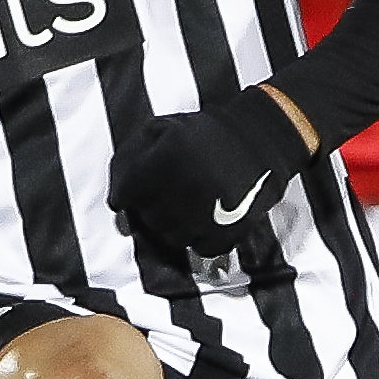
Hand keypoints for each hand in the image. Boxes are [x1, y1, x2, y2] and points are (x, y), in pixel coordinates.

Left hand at [114, 87, 315, 252]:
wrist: (262, 135)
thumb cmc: (207, 133)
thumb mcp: (160, 130)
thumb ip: (128, 161)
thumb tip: (116, 204)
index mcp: (167, 157)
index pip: (125, 196)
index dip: (128, 195)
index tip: (136, 193)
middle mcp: (187, 186)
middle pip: (148, 220)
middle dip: (152, 210)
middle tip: (168, 194)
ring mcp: (211, 210)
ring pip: (173, 238)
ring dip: (174, 226)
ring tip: (187, 205)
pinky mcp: (234, 227)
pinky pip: (203, 248)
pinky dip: (201, 239)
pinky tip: (206, 219)